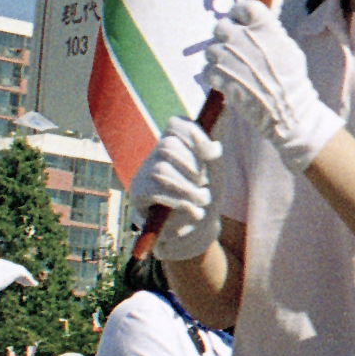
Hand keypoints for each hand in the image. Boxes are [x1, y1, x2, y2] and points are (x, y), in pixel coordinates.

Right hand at [0, 256, 39, 293]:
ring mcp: (9, 265)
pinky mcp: (16, 270)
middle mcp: (1, 263)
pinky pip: (25, 274)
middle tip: (23, 282)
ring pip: (20, 271)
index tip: (9, 279)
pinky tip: (34, 284)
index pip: (3, 269)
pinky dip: (29, 279)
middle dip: (18, 276)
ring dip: (26, 278)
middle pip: (13, 268)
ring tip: (31, 283)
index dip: (7, 274)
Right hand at [132, 123, 225, 261]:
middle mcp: (157, 154)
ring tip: (202, 200)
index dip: (191, 133)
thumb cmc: (206, 195)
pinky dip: (176, 199)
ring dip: (187, 188)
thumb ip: (214, 156)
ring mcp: (144, 172)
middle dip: (192, 167)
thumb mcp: (216, 174)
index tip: (208, 152)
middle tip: (204, 184)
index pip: (177, 124)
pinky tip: (190, 209)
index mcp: (177, 143)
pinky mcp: (138, 193)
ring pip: (160, 170)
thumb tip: (211, 144)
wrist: (195, 231)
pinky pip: (153, 190)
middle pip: (168, 146)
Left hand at [196, 1, 345, 167]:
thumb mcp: (287, 45)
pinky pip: (206, 69)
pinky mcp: (219, 77)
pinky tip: (229, 81)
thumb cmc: (291, 78)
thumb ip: (272, 22)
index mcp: (264, 27)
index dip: (240, 13)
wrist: (287, 111)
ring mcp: (229, 57)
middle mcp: (243, 38)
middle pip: (221, 25)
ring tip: (234, 69)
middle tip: (236, 49)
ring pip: (211, 48)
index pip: (243, 6)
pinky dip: (215, 76)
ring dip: (219, 57)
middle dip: (226, 36)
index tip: (242, 21)